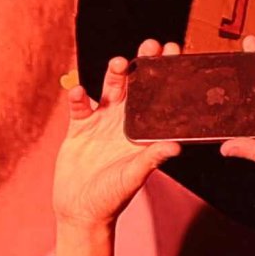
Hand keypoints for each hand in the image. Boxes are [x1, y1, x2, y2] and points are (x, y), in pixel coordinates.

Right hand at [56, 62, 183, 236]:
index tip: (174, 55)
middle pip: (135, 86)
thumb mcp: (133, 177)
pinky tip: (80, 91)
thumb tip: (175, 147)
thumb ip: (151, 159)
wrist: (81, 211)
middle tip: (152, 44)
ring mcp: (101, 123)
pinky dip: (78, 97)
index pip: (158, 99)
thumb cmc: (112, 198)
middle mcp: (124, 123)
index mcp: (142, 132)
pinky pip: (80, 106)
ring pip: (109, 89)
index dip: (166, 77)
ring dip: (114, 74)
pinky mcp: (79, 127)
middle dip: (143, 65)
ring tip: (119, 62)